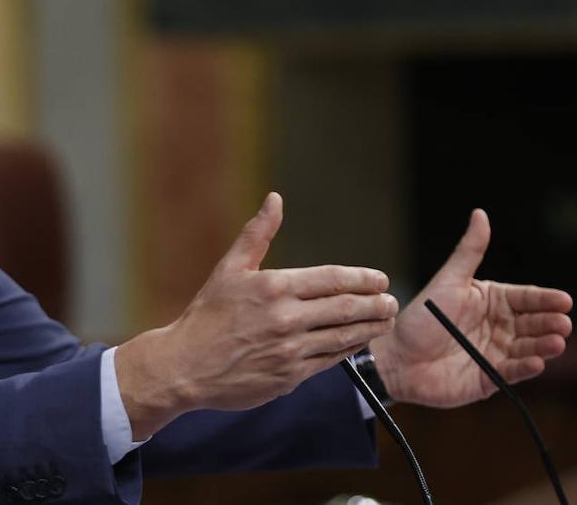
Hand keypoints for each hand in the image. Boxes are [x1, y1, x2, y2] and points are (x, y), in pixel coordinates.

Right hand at [116, 193, 397, 438]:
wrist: (184, 366)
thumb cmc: (207, 315)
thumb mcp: (229, 269)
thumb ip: (258, 234)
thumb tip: (275, 199)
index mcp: (274, 287)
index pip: (332, 279)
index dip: (362, 279)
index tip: (381, 279)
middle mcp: (286, 319)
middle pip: (345, 308)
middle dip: (375, 304)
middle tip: (392, 301)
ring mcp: (289, 350)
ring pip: (342, 337)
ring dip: (369, 328)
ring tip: (385, 321)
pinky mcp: (289, 377)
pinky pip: (328, 362)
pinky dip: (347, 350)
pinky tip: (357, 343)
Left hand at [369, 209, 572, 407]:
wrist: (396, 358)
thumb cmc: (420, 317)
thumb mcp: (448, 281)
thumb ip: (469, 251)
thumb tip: (480, 213)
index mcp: (492, 302)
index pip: (526, 298)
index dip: (546, 300)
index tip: (564, 300)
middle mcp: (499, 327)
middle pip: (532, 324)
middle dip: (550, 323)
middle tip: (563, 323)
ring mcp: (496, 353)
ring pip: (528, 348)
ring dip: (544, 346)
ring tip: (556, 342)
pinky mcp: (490, 378)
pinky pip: (512, 372)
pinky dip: (526, 368)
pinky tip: (537, 363)